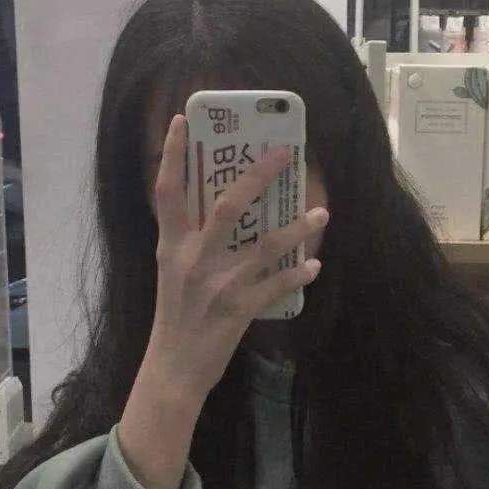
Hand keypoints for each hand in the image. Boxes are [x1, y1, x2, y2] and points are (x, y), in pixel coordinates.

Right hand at [145, 114, 326, 405]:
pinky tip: (315, 265)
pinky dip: (299, 275)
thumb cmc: (174, 318)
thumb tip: (217, 211)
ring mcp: (218, 285)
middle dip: (259, 176)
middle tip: (285, 154)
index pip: (166, 191)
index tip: (182, 119)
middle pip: (228, 206)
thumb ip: (189, 242)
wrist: (173, 369)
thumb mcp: (172, 273)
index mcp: (172, 247)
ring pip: (265, 245)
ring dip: (298, 228)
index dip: (171, 153)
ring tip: (322, 212)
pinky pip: (277, 285)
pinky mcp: (239, 310)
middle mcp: (193, 259)